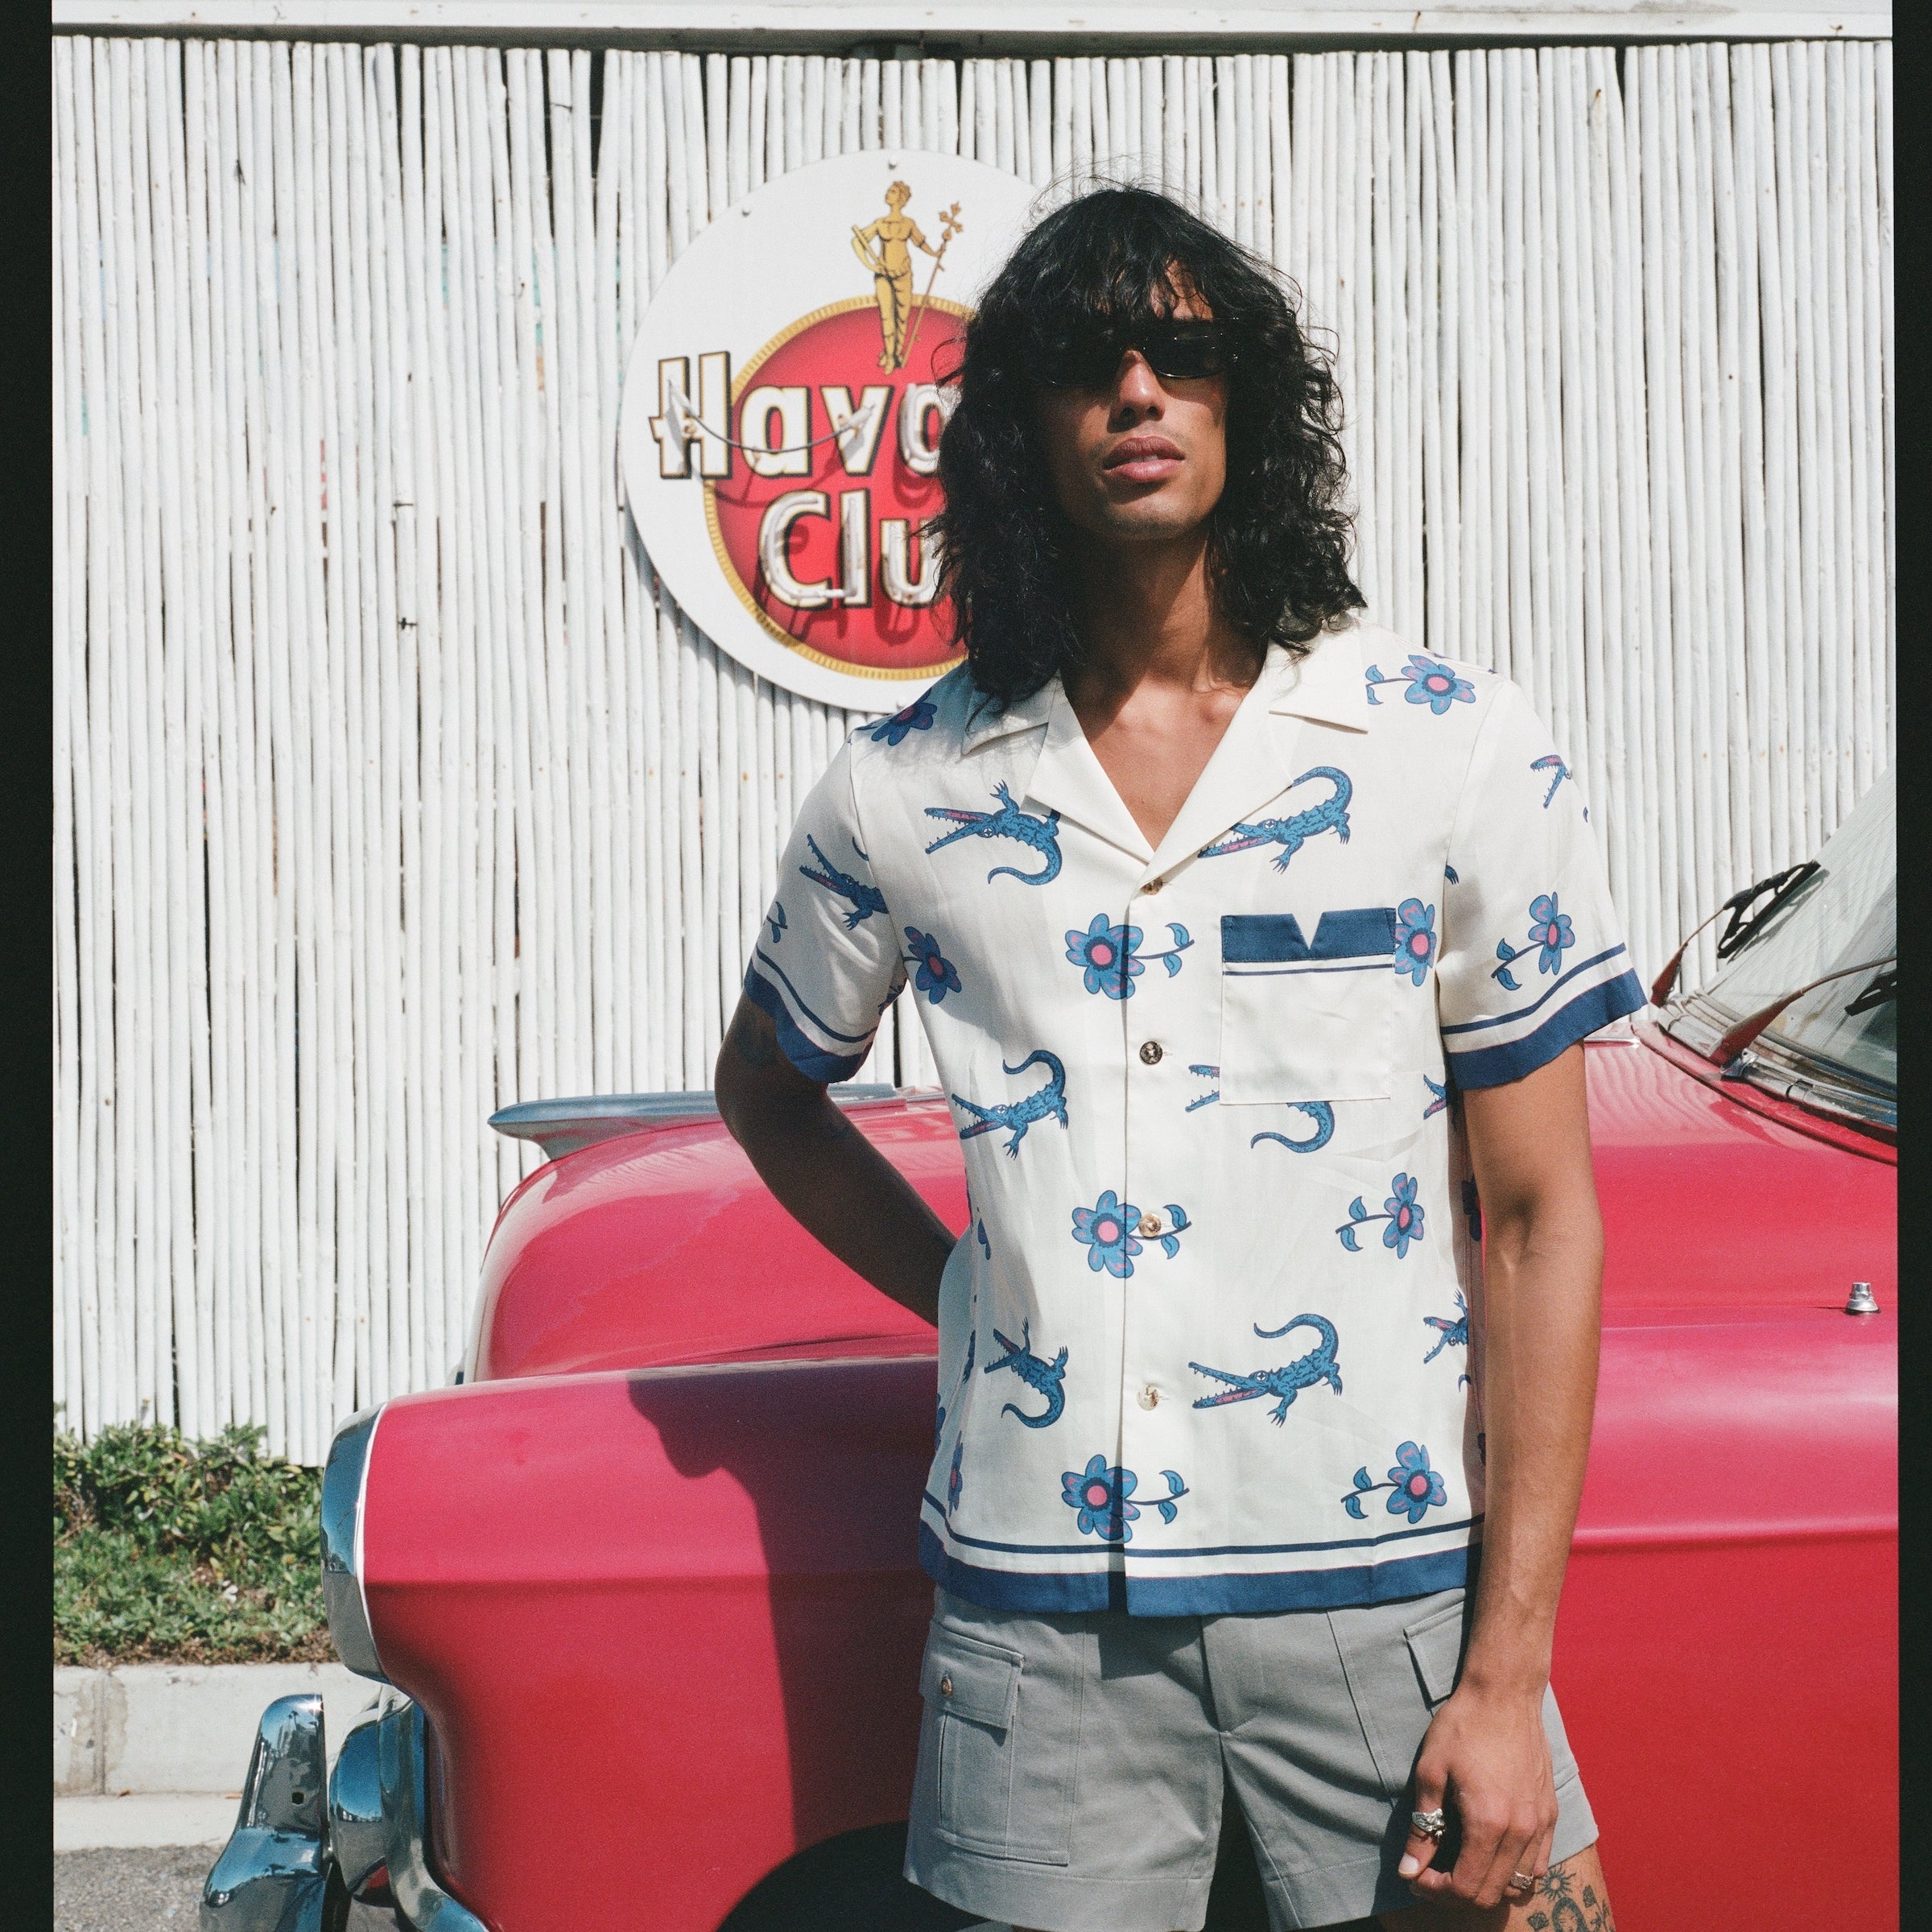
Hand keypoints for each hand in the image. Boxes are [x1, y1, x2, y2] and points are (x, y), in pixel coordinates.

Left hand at [1398, 1679, 1557, 1908]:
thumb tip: (1408, 1871)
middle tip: (1432, 1873)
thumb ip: (1421, 1828)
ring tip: (1460, 1864)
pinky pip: (1539, 1865)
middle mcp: (1520, 1831)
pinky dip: (1515, 1873)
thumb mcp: (1430, 1772)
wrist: (1504, 1694)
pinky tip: (1491, 1853)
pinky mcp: (1550, 1814)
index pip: (1466, 1887)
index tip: (1417, 1876)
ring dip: (1487, 1885)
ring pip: (1518, 1885)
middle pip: (1491, 1893)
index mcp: (1488, 1822)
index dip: (1437, 1891)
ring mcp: (1540, 1824)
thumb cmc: (1462, 1726)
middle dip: (1457, 1893)